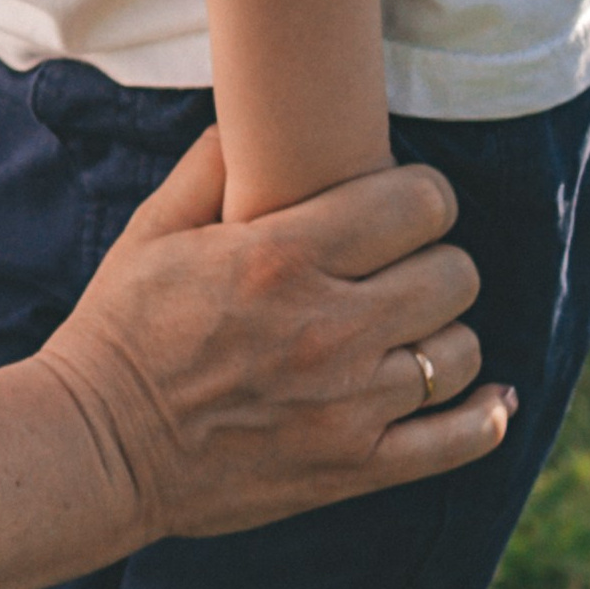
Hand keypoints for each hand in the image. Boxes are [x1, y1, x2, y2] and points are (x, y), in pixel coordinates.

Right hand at [36, 128, 511, 542]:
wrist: (101, 444)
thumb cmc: (121, 325)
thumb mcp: (152, 228)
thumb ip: (211, 166)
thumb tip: (252, 120)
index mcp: (282, 257)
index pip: (416, 204)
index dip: (421, 193)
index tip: (401, 199)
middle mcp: (330, 327)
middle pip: (453, 273)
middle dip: (434, 255)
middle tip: (400, 260)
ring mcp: (350, 404)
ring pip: (461, 350)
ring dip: (443, 329)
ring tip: (409, 324)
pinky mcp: (357, 467)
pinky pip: (460, 441)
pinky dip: (486, 414)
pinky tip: (488, 393)